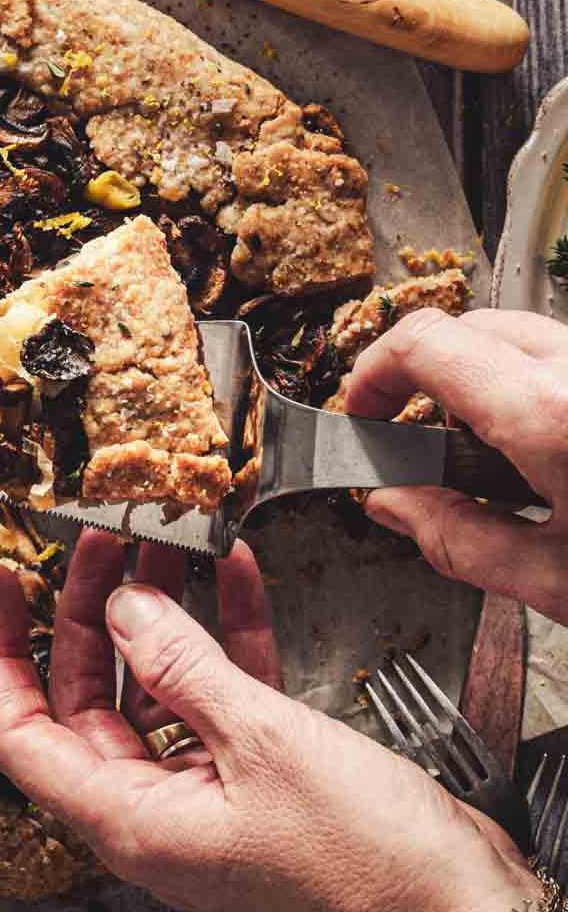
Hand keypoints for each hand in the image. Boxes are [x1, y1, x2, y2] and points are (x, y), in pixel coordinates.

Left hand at [0, 530, 532, 911]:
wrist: (458, 904)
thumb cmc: (361, 855)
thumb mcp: (258, 740)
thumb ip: (181, 666)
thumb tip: (122, 609)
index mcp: (130, 821)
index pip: (21, 735)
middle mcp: (156, 810)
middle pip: (87, 698)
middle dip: (88, 613)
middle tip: (100, 541)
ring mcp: (207, 793)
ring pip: (155, 686)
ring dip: (160, 612)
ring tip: (164, 540)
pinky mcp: (259, 775)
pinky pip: (219, 693)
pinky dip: (224, 633)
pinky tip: (232, 574)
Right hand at [343, 307, 567, 622]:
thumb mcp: (558, 583)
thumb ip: (460, 539)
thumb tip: (395, 505)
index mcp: (550, 413)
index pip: (423, 344)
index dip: (373, 375)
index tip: (363, 414)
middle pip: (468, 328)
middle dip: (429, 378)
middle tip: (421, 444)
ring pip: (521, 335)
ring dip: (487, 379)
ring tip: (497, 456)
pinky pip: (561, 358)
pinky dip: (537, 385)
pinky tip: (552, 452)